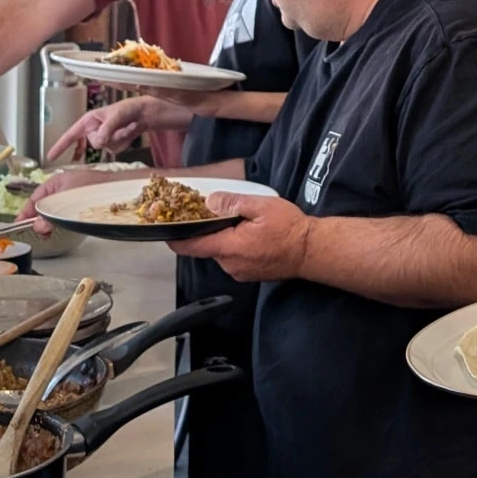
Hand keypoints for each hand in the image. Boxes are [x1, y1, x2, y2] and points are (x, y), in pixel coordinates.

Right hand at [28, 163, 128, 232]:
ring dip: (52, 221)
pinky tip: (65, 226)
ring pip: (56, 209)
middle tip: (41, 232)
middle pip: (45, 204)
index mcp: (56, 182)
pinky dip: (63, 220)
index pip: (35, 198)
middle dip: (39, 218)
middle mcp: (65, 186)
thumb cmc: (93, 190)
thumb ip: (49, 216)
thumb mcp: (65, 204)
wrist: (121, 189)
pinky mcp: (85, 202)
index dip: (26, 212)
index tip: (19, 225)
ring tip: (51, 231)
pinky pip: (68, 212)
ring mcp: (75, 194)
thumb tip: (38, 226)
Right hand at [48, 96, 188, 160]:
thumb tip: (98, 142)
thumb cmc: (128, 108)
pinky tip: (130, 130)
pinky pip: (116, 149)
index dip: (60, 146)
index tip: (50, 157)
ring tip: (127, 125)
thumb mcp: (116, 115)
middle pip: (93, 143)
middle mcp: (93, 130)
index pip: (70, 135)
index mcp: (88, 120)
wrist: (144, 113)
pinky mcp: (113, 144)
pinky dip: (125, 140)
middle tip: (119, 126)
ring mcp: (103, 138)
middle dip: (108, 136)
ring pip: (106, 147)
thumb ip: (106, 129)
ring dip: (120, 137)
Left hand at [169, 192, 311, 282]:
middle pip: (207, 247)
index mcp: (228, 247)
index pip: (191, 246)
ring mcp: (240, 272)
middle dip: (208, 231)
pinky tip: (251, 235)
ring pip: (222, 252)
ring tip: (239, 222)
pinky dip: (236, 246)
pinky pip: (234, 259)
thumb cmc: (288, 228)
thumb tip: (210, 203)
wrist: (311, 251)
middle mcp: (230, 264)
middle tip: (216, 213)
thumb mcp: (260, 206)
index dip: (175, 238)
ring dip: (225, 239)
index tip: (165, 230)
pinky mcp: (250, 274)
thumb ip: (232, 204)